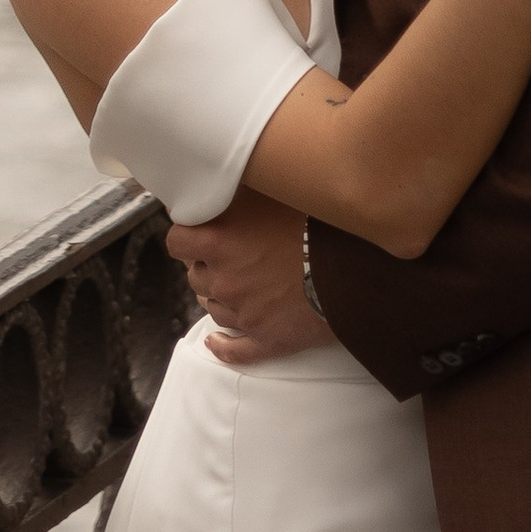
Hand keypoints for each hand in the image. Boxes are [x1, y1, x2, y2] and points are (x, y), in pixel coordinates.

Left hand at [164, 185, 321, 368]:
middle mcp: (226, 281)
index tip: (194, 232)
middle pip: (196, 277)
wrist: (353, 267)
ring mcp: (244, 314)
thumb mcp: (269, 195)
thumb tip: (212, 181)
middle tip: (229, 254)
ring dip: (219, 297)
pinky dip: (223, 346)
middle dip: (207, 266)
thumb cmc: (313, 224)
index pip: (177, 242)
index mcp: (220, 243)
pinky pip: (234, 350)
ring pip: (213, 308)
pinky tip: (216, 341)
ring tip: (240, 283)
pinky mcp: (266, 339)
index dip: (185, 236)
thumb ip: (235, 191)